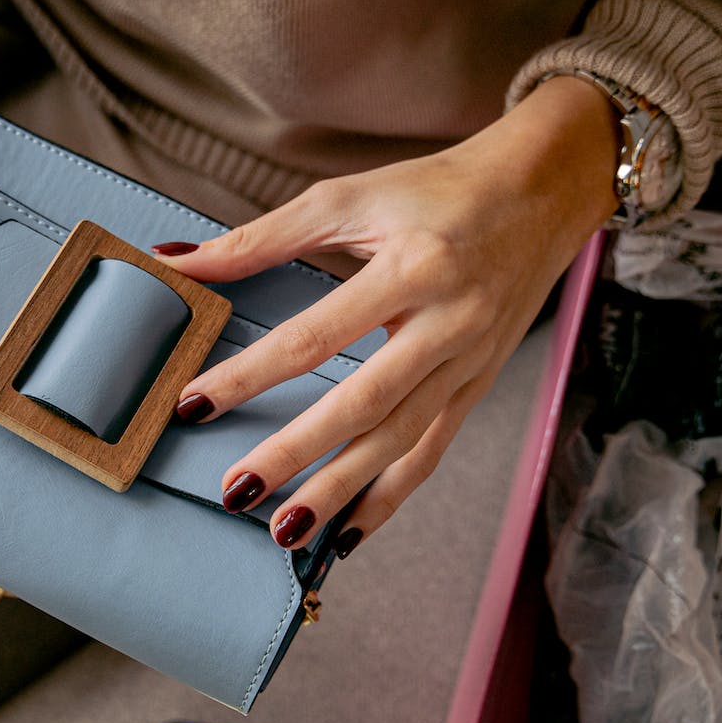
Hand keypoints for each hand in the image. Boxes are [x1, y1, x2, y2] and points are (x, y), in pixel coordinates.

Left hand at [150, 76, 620, 555]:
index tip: (195, 404)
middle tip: (236, 491)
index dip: (250, 374)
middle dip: (295, 454)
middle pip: (360, 404)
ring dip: (340, 491)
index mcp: (410, 268)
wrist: (542, 191)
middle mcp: (445, 323)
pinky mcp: (477, 384)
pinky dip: (389, 496)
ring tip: (286, 530)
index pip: (313, 336)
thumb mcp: (349, 197)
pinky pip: (431, 451)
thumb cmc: (438, 189)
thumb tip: (179, 261)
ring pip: (398, 440)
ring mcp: (467, 361)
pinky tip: (348, 533)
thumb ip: (261, 238)